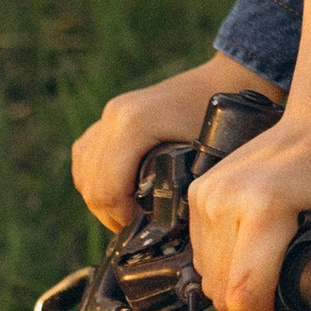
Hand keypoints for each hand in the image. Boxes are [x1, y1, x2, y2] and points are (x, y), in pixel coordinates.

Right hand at [70, 56, 261, 233]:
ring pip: (82, 170)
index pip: (106, 189)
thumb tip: (163, 228)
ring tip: (127, 213)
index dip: (120, 218)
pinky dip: (94, 177)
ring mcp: (110, 113)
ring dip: (100, 198)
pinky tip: (117, 191)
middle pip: (90, 184)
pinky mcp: (110, 116)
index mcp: (134, 124)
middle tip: (135, 227)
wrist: (227, 81)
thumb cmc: (224, 120)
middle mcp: (114, 115)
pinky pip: (85, 154)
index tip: (142, 229)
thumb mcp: (206, 157)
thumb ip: (179, 189)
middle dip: (109, 213)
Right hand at [186, 91, 310, 310]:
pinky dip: (223, 265)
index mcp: (264, 207)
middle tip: (283, 308)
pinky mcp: (198, 189)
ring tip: (271, 280)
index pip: (243, 293)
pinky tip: (254, 257)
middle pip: (220, 290)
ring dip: (233, 289)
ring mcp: (207, 192)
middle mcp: (226, 198)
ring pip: (205, 274)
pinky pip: (200, 250)